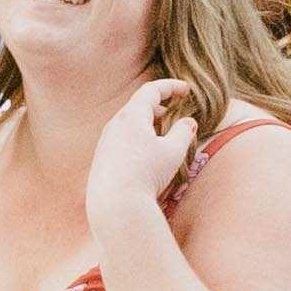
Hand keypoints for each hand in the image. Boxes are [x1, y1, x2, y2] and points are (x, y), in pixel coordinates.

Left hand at [88, 77, 199, 231]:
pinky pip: (121, 139)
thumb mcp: (173, 151)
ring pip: (128, 123)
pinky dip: (136, 137)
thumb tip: (189, 122)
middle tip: (173, 110)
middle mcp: (114, 125)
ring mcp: (105, 142)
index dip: (170, 86)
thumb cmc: (146, 174)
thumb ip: (183, 132)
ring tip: (161, 133)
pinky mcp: (101, 159)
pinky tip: (145, 155)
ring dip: (147, 123)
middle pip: (137, 105)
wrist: (115, 204)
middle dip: (158, 105)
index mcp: (131, 116)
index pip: (151, 91)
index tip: (186, 89)